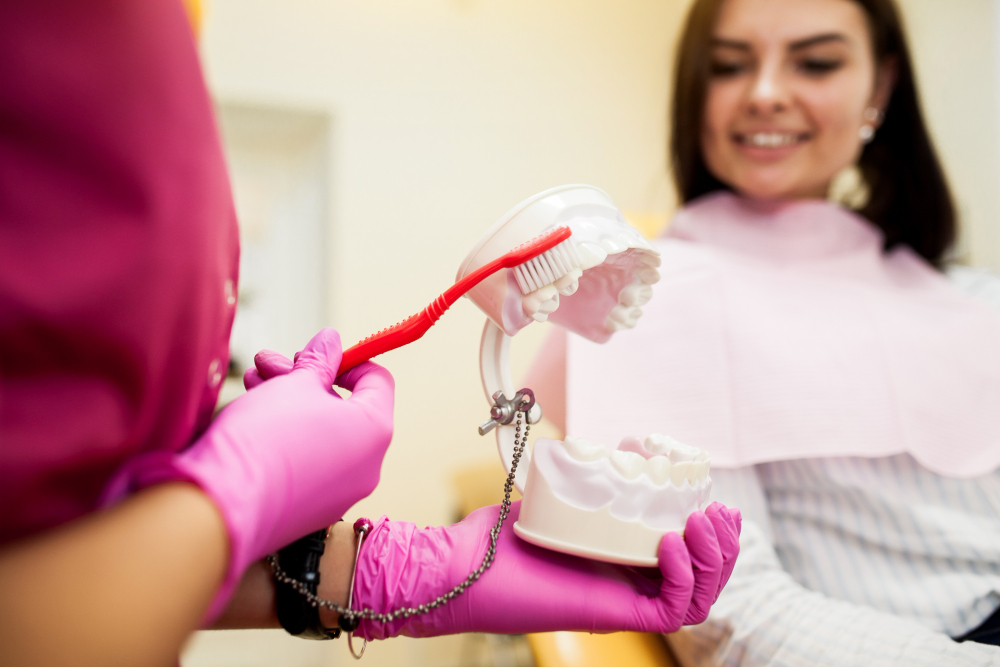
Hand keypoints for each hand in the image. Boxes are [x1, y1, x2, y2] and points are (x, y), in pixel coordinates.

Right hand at [106, 328, 394, 620]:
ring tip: (253, 382)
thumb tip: (331, 342)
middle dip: (307, 379)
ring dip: (290, 403)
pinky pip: (309, 464)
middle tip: (271, 363)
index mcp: (374, 432)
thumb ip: (319, 361)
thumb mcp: (294, 384)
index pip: (378, 381)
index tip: (315, 355)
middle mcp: (367, 467)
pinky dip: (288, 438)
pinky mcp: (311, 512)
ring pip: (323, 435)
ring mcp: (340, 494)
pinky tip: (253, 416)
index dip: (348, 360)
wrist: (220, 508)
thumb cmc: (264, 439)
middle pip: (346, 408)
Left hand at [351, 500, 740, 638]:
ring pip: (696, 599)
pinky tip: (671, 542)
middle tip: (722, 511)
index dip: (709, 535)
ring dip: (712, 560)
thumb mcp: (554, 500)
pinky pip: (671, 610)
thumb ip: (582, 480)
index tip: (712, 496)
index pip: (685, 559)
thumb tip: (609, 449)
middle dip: (724, 548)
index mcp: (620, 562)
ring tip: (703, 521)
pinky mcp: (613, 615)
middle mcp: (628, 585)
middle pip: (701, 581)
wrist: (463, 567)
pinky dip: (681, 576)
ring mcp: (622, 603)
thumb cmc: (497, 540)